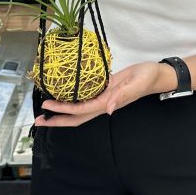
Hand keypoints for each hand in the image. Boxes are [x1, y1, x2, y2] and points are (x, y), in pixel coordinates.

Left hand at [33, 61, 171, 127]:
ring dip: (62, 112)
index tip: (48, 106)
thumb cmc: (148, 77)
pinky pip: (85, 99)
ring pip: (79, 110)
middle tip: (38, 119)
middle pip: (77, 117)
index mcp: (109, 103)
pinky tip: (64, 96)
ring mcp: (103, 98)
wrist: (156, 74)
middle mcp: (103, 104)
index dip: (64, 109)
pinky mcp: (104, 90)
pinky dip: (72, 100)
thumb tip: (109, 109)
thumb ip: (124, 94)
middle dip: (58, 120)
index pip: (81, 110)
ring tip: (46, 111)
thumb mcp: (137, 83)